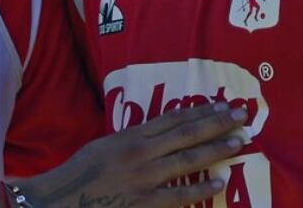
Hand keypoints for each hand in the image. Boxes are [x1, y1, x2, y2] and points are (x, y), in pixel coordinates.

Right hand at [15, 102, 246, 207]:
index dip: (201, 111)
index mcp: (130, 136)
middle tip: (243, 115)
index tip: (223, 105)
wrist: (59, 200)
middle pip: (186, 134)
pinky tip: (220, 181)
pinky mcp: (144, 203)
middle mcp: (140, 153)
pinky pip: (178, 195)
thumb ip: (134, 140)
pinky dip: (200, 188)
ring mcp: (143, 179)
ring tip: (238, 142)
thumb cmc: (81, 173)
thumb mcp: (105, 145)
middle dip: (217, 124)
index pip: (174, 118)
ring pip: (188, 160)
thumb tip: (160, 135)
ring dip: (216, 150)